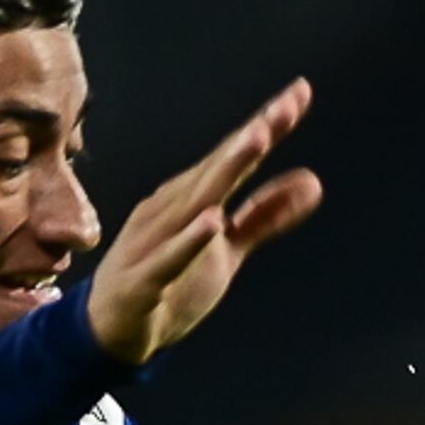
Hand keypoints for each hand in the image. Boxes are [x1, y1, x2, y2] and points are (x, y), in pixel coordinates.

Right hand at [83, 81, 326, 367]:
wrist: (112, 332)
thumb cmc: (170, 283)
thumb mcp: (229, 250)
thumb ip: (265, 216)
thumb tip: (312, 182)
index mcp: (193, 197)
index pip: (235, 156)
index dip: (268, 126)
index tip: (300, 92)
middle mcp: (173, 209)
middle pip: (219, 167)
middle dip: (252, 136)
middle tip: (285, 105)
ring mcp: (155, 241)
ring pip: (195, 201)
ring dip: (226, 169)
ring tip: (258, 139)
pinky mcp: (144, 279)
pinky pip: (170, 257)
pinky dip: (191, 239)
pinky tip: (213, 221)